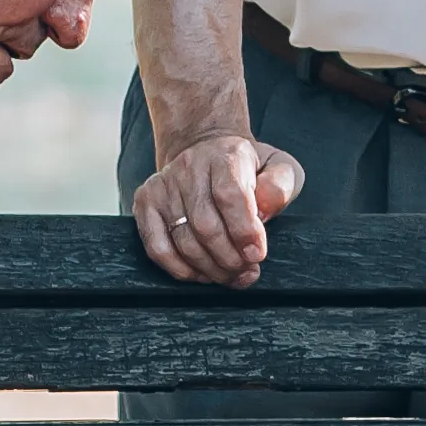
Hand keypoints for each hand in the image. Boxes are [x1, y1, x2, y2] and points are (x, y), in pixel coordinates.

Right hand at [134, 133, 304, 286]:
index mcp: (225, 156)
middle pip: (205, 225)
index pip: (230, 195)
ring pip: (183, 241)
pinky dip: (179, 269)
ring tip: (229, 275)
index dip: (243, 230)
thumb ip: (280, 187)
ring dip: (209, 269)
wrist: (205, 150)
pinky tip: (200, 274)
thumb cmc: (247, 168)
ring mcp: (163, 186)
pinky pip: (157, 247)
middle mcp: (189, 167)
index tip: (256, 255)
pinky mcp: (145, 202)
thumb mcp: (279, 167)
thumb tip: (264, 211)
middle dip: (229, 258)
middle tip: (245, 272)